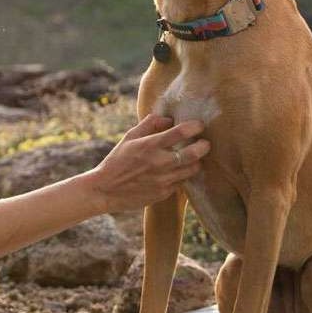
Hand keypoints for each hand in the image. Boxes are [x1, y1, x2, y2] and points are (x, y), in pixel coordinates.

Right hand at [87, 115, 209, 212]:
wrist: (106, 190)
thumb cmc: (117, 160)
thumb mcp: (129, 137)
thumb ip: (149, 124)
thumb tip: (168, 118)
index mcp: (149, 146)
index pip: (179, 133)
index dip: (194, 127)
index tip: (199, 125)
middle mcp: (159, 163)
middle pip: (193, 154)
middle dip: (203, 146)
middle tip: (206, 143)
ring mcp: (163, 180)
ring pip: (192, 170)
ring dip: (196, 162)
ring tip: (194, 157)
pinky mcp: (164, 193)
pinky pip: (181, 182)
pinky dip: (183, 175)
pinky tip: (178, 171)